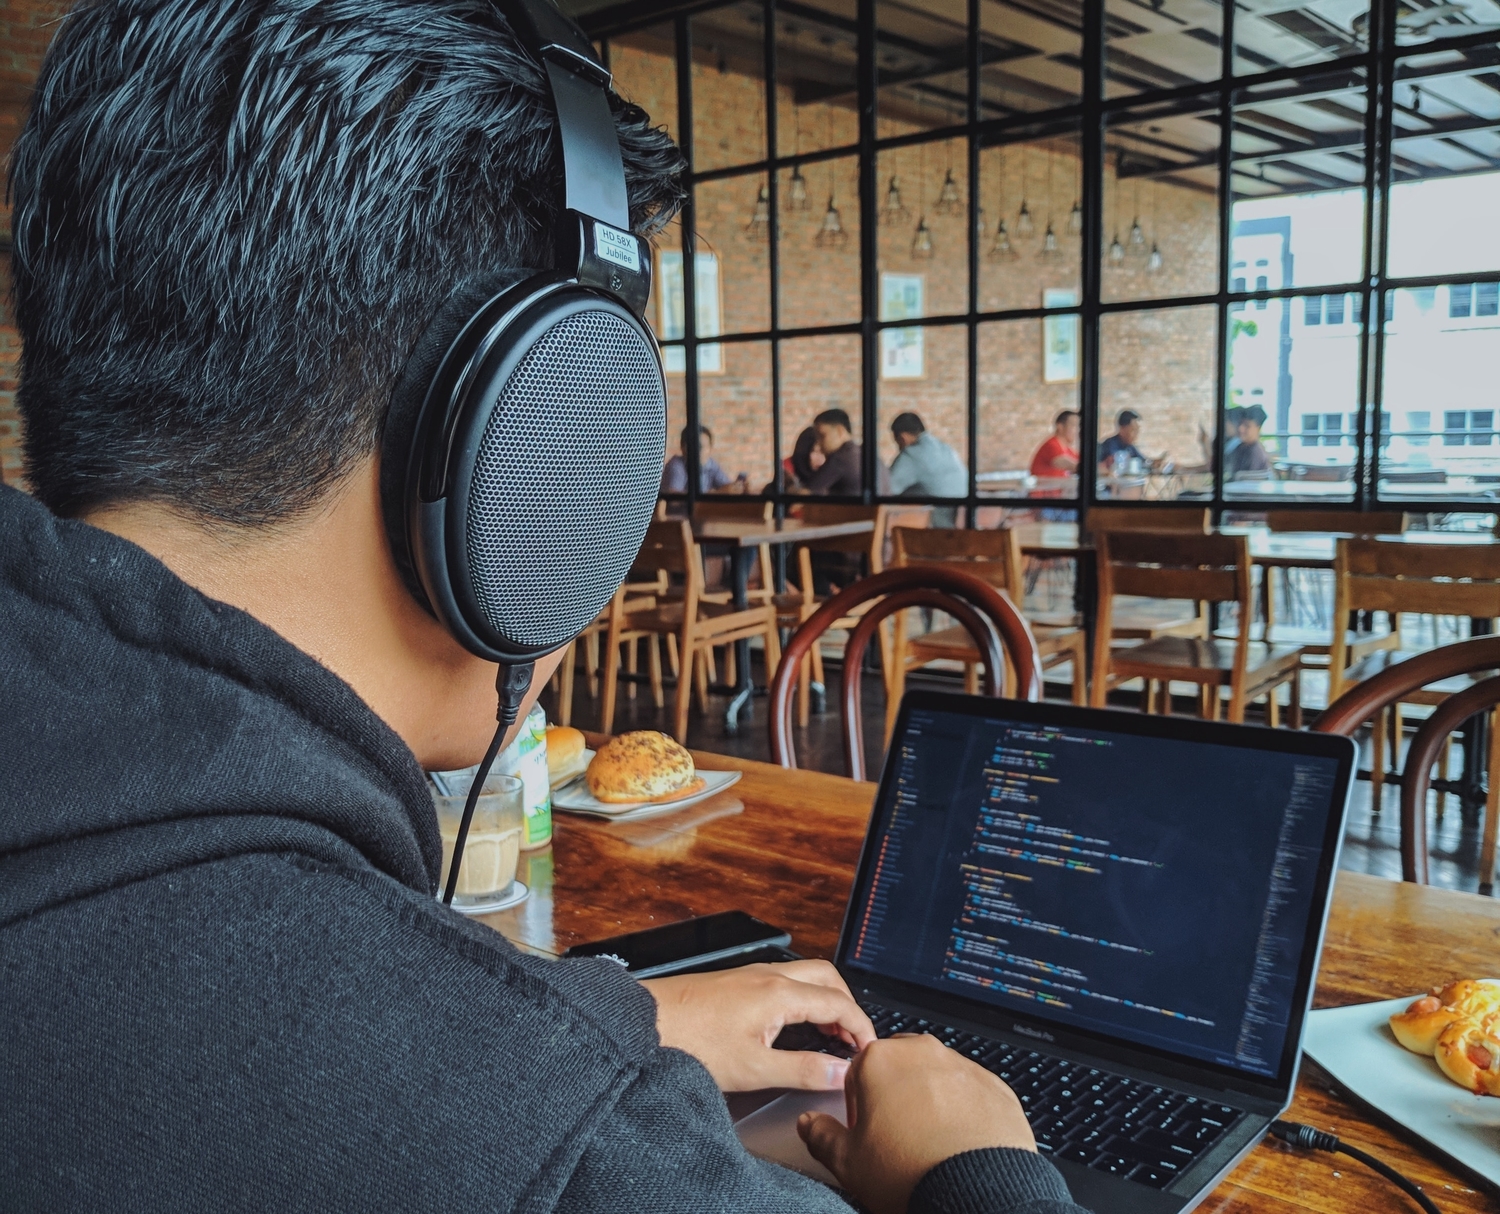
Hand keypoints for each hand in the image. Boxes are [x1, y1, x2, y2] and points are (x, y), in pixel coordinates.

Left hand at [641, 960, 874, 1091]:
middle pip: (827, 978)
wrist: (641, 1023)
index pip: (839, 1002)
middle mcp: (768, 976)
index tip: (870, 1051)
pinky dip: (802, 999)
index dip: (862, 1027)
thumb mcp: (753, 1068)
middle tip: (854, 1039)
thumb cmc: (689, 1042)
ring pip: (804, 976)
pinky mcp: (735, 983)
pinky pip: (784, 982)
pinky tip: (792, 1026)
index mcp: (779, 993)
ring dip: (825, 1000)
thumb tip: (840, 1074)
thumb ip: (802, 1070)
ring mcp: (750, 976)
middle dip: (848, 1006)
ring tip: (829, 1035)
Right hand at [797, 1034, 1034, 1213]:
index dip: (859, 1107)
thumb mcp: (849, 1163)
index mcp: (880, 1060)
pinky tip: (960, 1144)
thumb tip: (810, 1124)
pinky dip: (965, 1112)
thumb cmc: (912, 1173)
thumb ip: (822, 1136)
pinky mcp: (995, 1086)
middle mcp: (922, 1053)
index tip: (866, 1132)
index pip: (857, 1072)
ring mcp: (962, 1067)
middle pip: (899, 1069)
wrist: (979, 1193)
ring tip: (931, 1145)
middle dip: (895, 1096)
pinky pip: (971, 1093)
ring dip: (930, 1102)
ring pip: (936, 1078)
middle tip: (898, 1138)